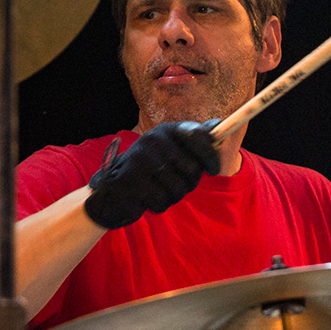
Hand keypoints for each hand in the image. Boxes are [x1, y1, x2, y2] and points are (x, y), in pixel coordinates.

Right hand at [84, 122, 221, 229]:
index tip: (213, 170)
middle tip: (178, 186)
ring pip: (178, 188)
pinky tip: (149, 199)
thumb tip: (219, 124)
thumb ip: (194, 141)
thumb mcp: (170, 151)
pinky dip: (159, 205)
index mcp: (167, 130)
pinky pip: (161, 200)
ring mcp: (141, 159)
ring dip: (173, 197)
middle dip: (190, 184)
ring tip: (161, 192)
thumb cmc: (149, 171)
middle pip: (192, 169)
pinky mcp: (130, 180)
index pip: (199, 136)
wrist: (111, 189)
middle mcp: (154, 139)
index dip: (211, 156)